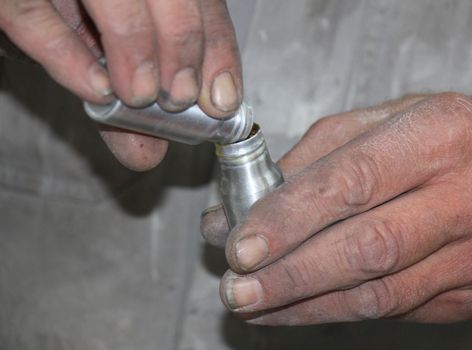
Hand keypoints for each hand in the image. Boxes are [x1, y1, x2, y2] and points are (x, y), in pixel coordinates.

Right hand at [0, 0, 241, 169]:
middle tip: (179, 98)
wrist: (14, 5)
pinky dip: (67, 55)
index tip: (222, 97)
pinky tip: (95, 87)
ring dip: (136, 48)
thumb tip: (146, 155)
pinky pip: (33, 16)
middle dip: (183, 49)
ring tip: (140, 95)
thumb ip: (125, 108)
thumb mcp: (102, 61)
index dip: (216, 49)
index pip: (201, 2)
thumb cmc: (62, 26)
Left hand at [202, 91, 471, 324]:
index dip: (289, 218)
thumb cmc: (438, 134)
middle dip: (289, 274)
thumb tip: (249, 204)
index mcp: (442, 134)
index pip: (352, 182)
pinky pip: (393, 309)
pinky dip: (334, 312)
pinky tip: (296, 307)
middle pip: (367, 247)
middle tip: (235, 286)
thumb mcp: (375, 121)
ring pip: (378, 293)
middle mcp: (471, 195)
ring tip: (253, 303)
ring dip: (304, 304)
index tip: (240, 243)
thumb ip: (312, 159)